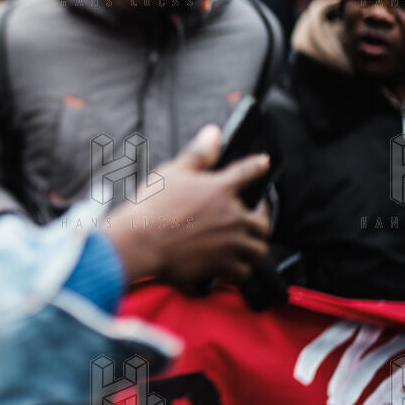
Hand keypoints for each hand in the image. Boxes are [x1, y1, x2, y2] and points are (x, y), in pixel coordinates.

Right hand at [105, 125, 270, 288]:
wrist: (141, 242)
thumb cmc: (153, 207)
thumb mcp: (174, 172)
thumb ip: (198, 154)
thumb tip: (213, 133)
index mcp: (221, 190)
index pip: (248, 172)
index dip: (258, 166)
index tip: (264, 164)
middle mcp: (232, 217)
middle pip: (263, 222)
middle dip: (262, 221)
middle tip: (254, 219)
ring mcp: (230, 244)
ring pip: (258, 250)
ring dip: (254, 247)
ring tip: (247, 246)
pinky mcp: (221, 266)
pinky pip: (244, 272)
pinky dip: (241, 270)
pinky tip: (233, 266)